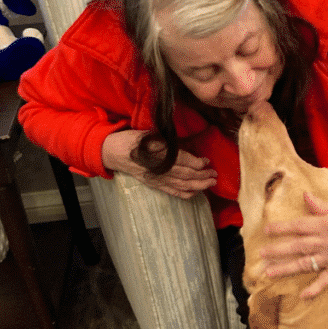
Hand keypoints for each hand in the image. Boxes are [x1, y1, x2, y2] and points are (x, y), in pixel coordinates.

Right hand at [101, 129, 216, 198]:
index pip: (182, 161)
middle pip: (185, 175)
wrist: (112, 152)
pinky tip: (196, 193)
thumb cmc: (131, 140)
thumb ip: (166, 142)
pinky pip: (172, 191)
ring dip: (198, 185)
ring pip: (181, 185)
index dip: (197, 162)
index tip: (207, 161)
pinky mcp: (154, 184)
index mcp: (157, 155)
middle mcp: (159, 169)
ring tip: (211, 183)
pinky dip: (185, 193)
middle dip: (202, 176)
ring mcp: (157, 179)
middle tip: (215, 174)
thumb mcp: (148, 135)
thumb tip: (185, 145)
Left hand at [261, 193, 327, 296]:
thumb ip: (322, 205)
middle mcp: (327, 241)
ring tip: (270, 273)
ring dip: (287, 269)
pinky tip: (303, 296)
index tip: (266, 231)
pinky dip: (315, 289)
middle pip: (297, 246)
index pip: (298, 226)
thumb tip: (306, 197)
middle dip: (277, 250)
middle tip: (261, 255)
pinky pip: (327, 281)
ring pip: (306, 264)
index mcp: (326, 223)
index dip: (281, 228)